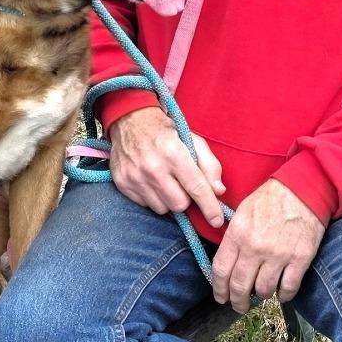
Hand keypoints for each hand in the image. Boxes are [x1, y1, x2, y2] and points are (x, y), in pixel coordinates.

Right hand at [109, 107, 225, 227]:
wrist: (130, 120)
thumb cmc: (166, 131)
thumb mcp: (192, 139)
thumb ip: (209, 164)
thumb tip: (218, 191)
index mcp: (173, 153)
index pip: (196, 187)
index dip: (210, 207)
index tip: (217, 221)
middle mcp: (152, 167)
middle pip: (179, 204)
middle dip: (186, 199)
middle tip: (182, 184)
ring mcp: (135, 177)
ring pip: (162, 208)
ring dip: (168, 199)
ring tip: (165, 181)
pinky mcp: (122, 183)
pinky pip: (145, 205)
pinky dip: (152, 197)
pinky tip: (151, 182)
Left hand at [212, 180, 323, 313]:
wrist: (303, 189)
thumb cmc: (271, 198)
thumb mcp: (242, 212)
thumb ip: (232, 237)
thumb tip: (226, 262)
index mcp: (237, 234)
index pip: (221, 270)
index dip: (219, 289)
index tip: (221, 297)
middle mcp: (255, 247)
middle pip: (240, 286)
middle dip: (237, 302)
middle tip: (239, 306)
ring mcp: (278, 255)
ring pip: (264, 290)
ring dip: (261, 296)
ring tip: (262, 293)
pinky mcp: (300, 259)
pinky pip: (289, 288)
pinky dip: (284, 295)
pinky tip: (282, 293)